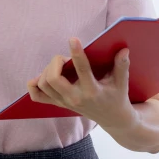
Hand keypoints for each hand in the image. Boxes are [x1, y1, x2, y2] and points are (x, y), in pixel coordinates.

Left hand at [26, 38, 140, 129]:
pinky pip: (38, 96)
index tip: (73, 39)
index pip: (82, 71)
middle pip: (53, 78)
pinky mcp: (59, 104)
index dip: (77, 53)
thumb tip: (123, 49)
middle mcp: (75, 98)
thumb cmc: (117, 97)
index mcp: (92, 91)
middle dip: (56, 62)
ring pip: (44, 84)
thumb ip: (122, 66)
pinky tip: (42, 76)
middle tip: (65, 59)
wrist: (113, 120)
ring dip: (47, 69)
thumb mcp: (122, 82)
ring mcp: (65, 102)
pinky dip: (35, 84)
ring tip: (60, 66)